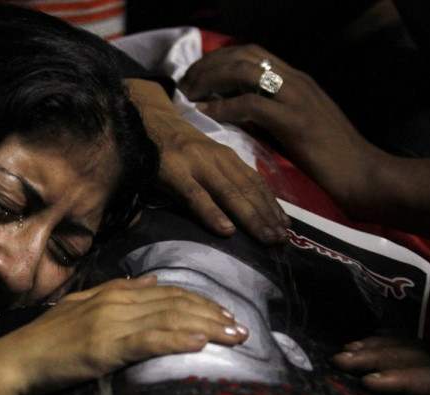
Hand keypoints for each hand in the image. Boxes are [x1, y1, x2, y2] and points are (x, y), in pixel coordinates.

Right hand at [0, 276, 248, 394]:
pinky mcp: (104, 347)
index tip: (224, 312)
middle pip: (175, 303)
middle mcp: (116, 302)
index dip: (199, 300)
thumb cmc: (48, 340)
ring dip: (206, 325)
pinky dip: (176, 338)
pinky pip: (148, 340)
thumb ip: (118, 290)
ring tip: (234, 334)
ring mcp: (110, 323)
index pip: (166, 293)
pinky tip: (200, 342)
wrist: (15, 361)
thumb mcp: (83, 305)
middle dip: (212, 313)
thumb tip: (152, 280)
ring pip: (168, 318)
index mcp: (113, 293)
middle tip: (242, 326)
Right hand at [124, 79, 289, 243]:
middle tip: (281, 240)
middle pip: (247, 190)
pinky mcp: (173, 172)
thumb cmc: (172, 146)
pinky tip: (227, 230)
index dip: (272, 205)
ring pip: (229, 194)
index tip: (286, 227)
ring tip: (265, 238)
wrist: (143, 119)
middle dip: (266, 216)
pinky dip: (213, 213)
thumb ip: (220, 176)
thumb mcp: (202, 157)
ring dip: (250, 218)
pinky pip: (196, 196)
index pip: (255, 182)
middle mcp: (216, 158)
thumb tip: (244, 209)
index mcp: (225, 156)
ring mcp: (195, 163)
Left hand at [179, 44, 386, 219]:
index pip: (253, 53)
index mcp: (297, 80)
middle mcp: (297, 80)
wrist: (364, 175)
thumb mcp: (300, 124)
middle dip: (210, 64)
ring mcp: (297, 98)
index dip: (220, 59)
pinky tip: (206, 114)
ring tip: (191, 95)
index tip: (198, 76)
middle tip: (186, 83)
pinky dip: (224, 107)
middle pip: (244, 55)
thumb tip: (240, 111)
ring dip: (211, 80)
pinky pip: (251, 104)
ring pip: (245, 71)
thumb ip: (275, 112)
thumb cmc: (332, 158)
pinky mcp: (295, 121)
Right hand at [332, 334, 429, 394]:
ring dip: (377, 347)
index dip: (400, 377)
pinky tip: (370, 338)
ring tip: (346, 351)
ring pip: (411, 350)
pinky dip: (390, 340)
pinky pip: (412, 349)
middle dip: (377, 356)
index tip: (367, 382)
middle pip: (416, 358)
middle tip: (341, 361)